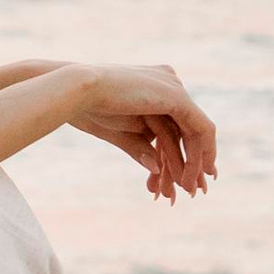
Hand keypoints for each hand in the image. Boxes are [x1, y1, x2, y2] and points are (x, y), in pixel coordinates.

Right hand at [73, 66, 215, 200]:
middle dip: (195, 162)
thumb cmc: (88, 109)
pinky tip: (188, 177)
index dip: (185, 152)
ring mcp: (174, 86)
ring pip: (196, 132)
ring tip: (188, 191)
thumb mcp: (121, 133)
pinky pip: (198, 130)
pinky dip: (196, 156)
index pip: (177, 124)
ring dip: (193, 165)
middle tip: (195, 191)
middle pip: (188, 129)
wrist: (75, 92)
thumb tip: (157, 168)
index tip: (185, 178)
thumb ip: (142, 148)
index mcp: (156, 86)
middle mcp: (169, 82)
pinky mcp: (176, 96)